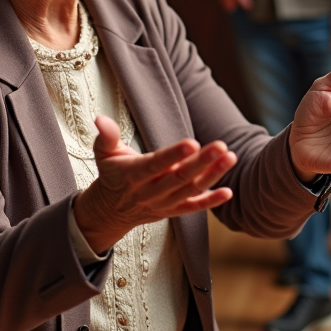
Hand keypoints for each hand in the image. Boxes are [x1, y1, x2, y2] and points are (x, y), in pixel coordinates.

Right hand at [73, 116, 237, 253]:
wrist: (110, 211)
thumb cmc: (111, 174)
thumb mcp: (104, 154)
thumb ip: (106, 136)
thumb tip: (100, 119)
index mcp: (133, 175)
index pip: (155, 164)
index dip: (173, 155)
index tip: (192, 143)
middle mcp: (149, 192)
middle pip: (178, 178)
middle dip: (201, 162)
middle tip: (221, 146)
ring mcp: (163, 204)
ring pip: (190, 190)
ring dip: (212, 176)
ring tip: (230, 158)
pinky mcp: (172, 211)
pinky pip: (193, 208)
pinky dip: (210, 201)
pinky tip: (228, 192)